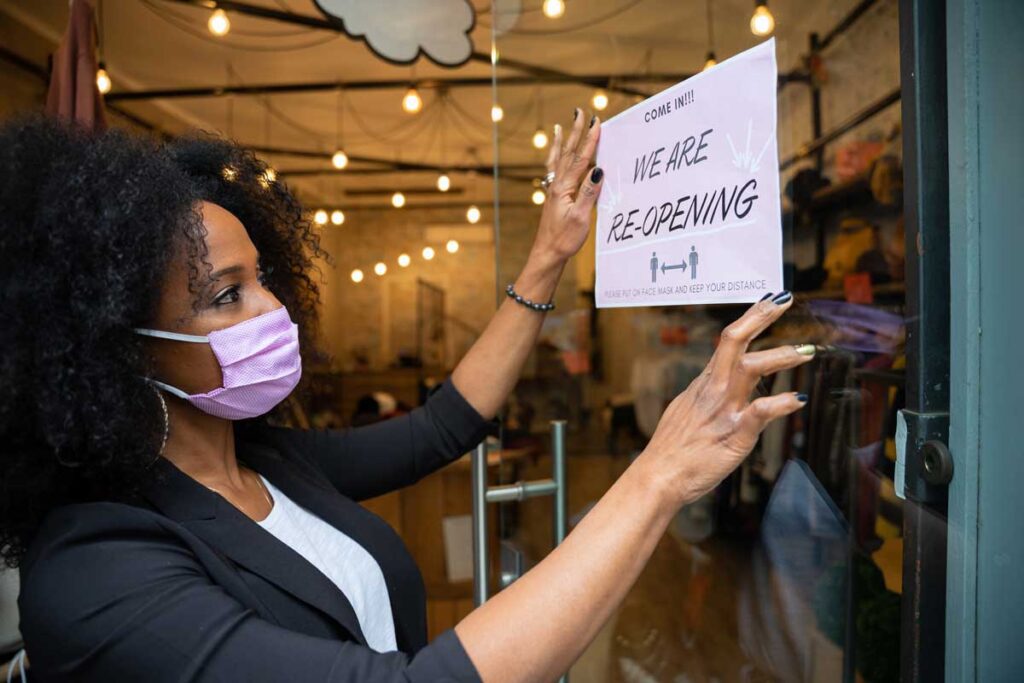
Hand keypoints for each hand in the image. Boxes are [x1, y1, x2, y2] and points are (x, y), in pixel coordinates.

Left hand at [531, 108, 602, 265]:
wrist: (547, 253)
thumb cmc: (564, 239)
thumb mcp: (581, 217)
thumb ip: (589, 193)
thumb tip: (598, 170)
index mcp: (564, 188)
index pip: (580, 159)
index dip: (590, 140)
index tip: (597, 121)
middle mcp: (557, 185)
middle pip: (567, 153)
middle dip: (575, 131)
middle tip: (579, 111)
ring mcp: (553, 190)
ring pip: (559, 159)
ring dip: (563, 141)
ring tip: (561, 125)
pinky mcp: (553, 196)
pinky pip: (554, 170)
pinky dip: (555, 158)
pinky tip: (555, 154)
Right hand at [635, 294, 813, 508]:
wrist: (660, 476)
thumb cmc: (673, 448)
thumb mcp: (685, 409)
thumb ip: (705, 392)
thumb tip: (715, 380)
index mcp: (704, 383)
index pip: (729, 340)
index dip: (751, 317)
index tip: (770, 300)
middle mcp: (714, 390)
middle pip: (735, 342)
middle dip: (760, 318)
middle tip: (784, 300)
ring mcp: (724, 411)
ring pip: (749, 370)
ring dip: (779, 356)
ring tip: (807, 350)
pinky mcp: (734, 436)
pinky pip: (759, 414)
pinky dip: (779, 404)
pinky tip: (798, 399)